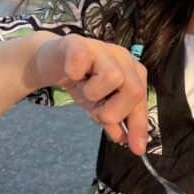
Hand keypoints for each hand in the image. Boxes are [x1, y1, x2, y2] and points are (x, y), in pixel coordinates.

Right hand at [34, 34, 148, 154]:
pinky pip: (81, 62)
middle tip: (95, 109)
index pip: (142, 102)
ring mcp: (102, 48)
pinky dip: (75, 74)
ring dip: (92, 93)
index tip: (136, 149)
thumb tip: (129, 142)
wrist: (51, 62)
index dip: (139, 126)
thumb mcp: (100, 106)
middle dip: (113, 111)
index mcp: (133, 73)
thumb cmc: (82, 82)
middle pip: (134, 91)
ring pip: (112, 77)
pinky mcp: (78, 44)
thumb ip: (116, 122)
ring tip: (82, 88)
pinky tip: (72, 75)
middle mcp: (123, 58)